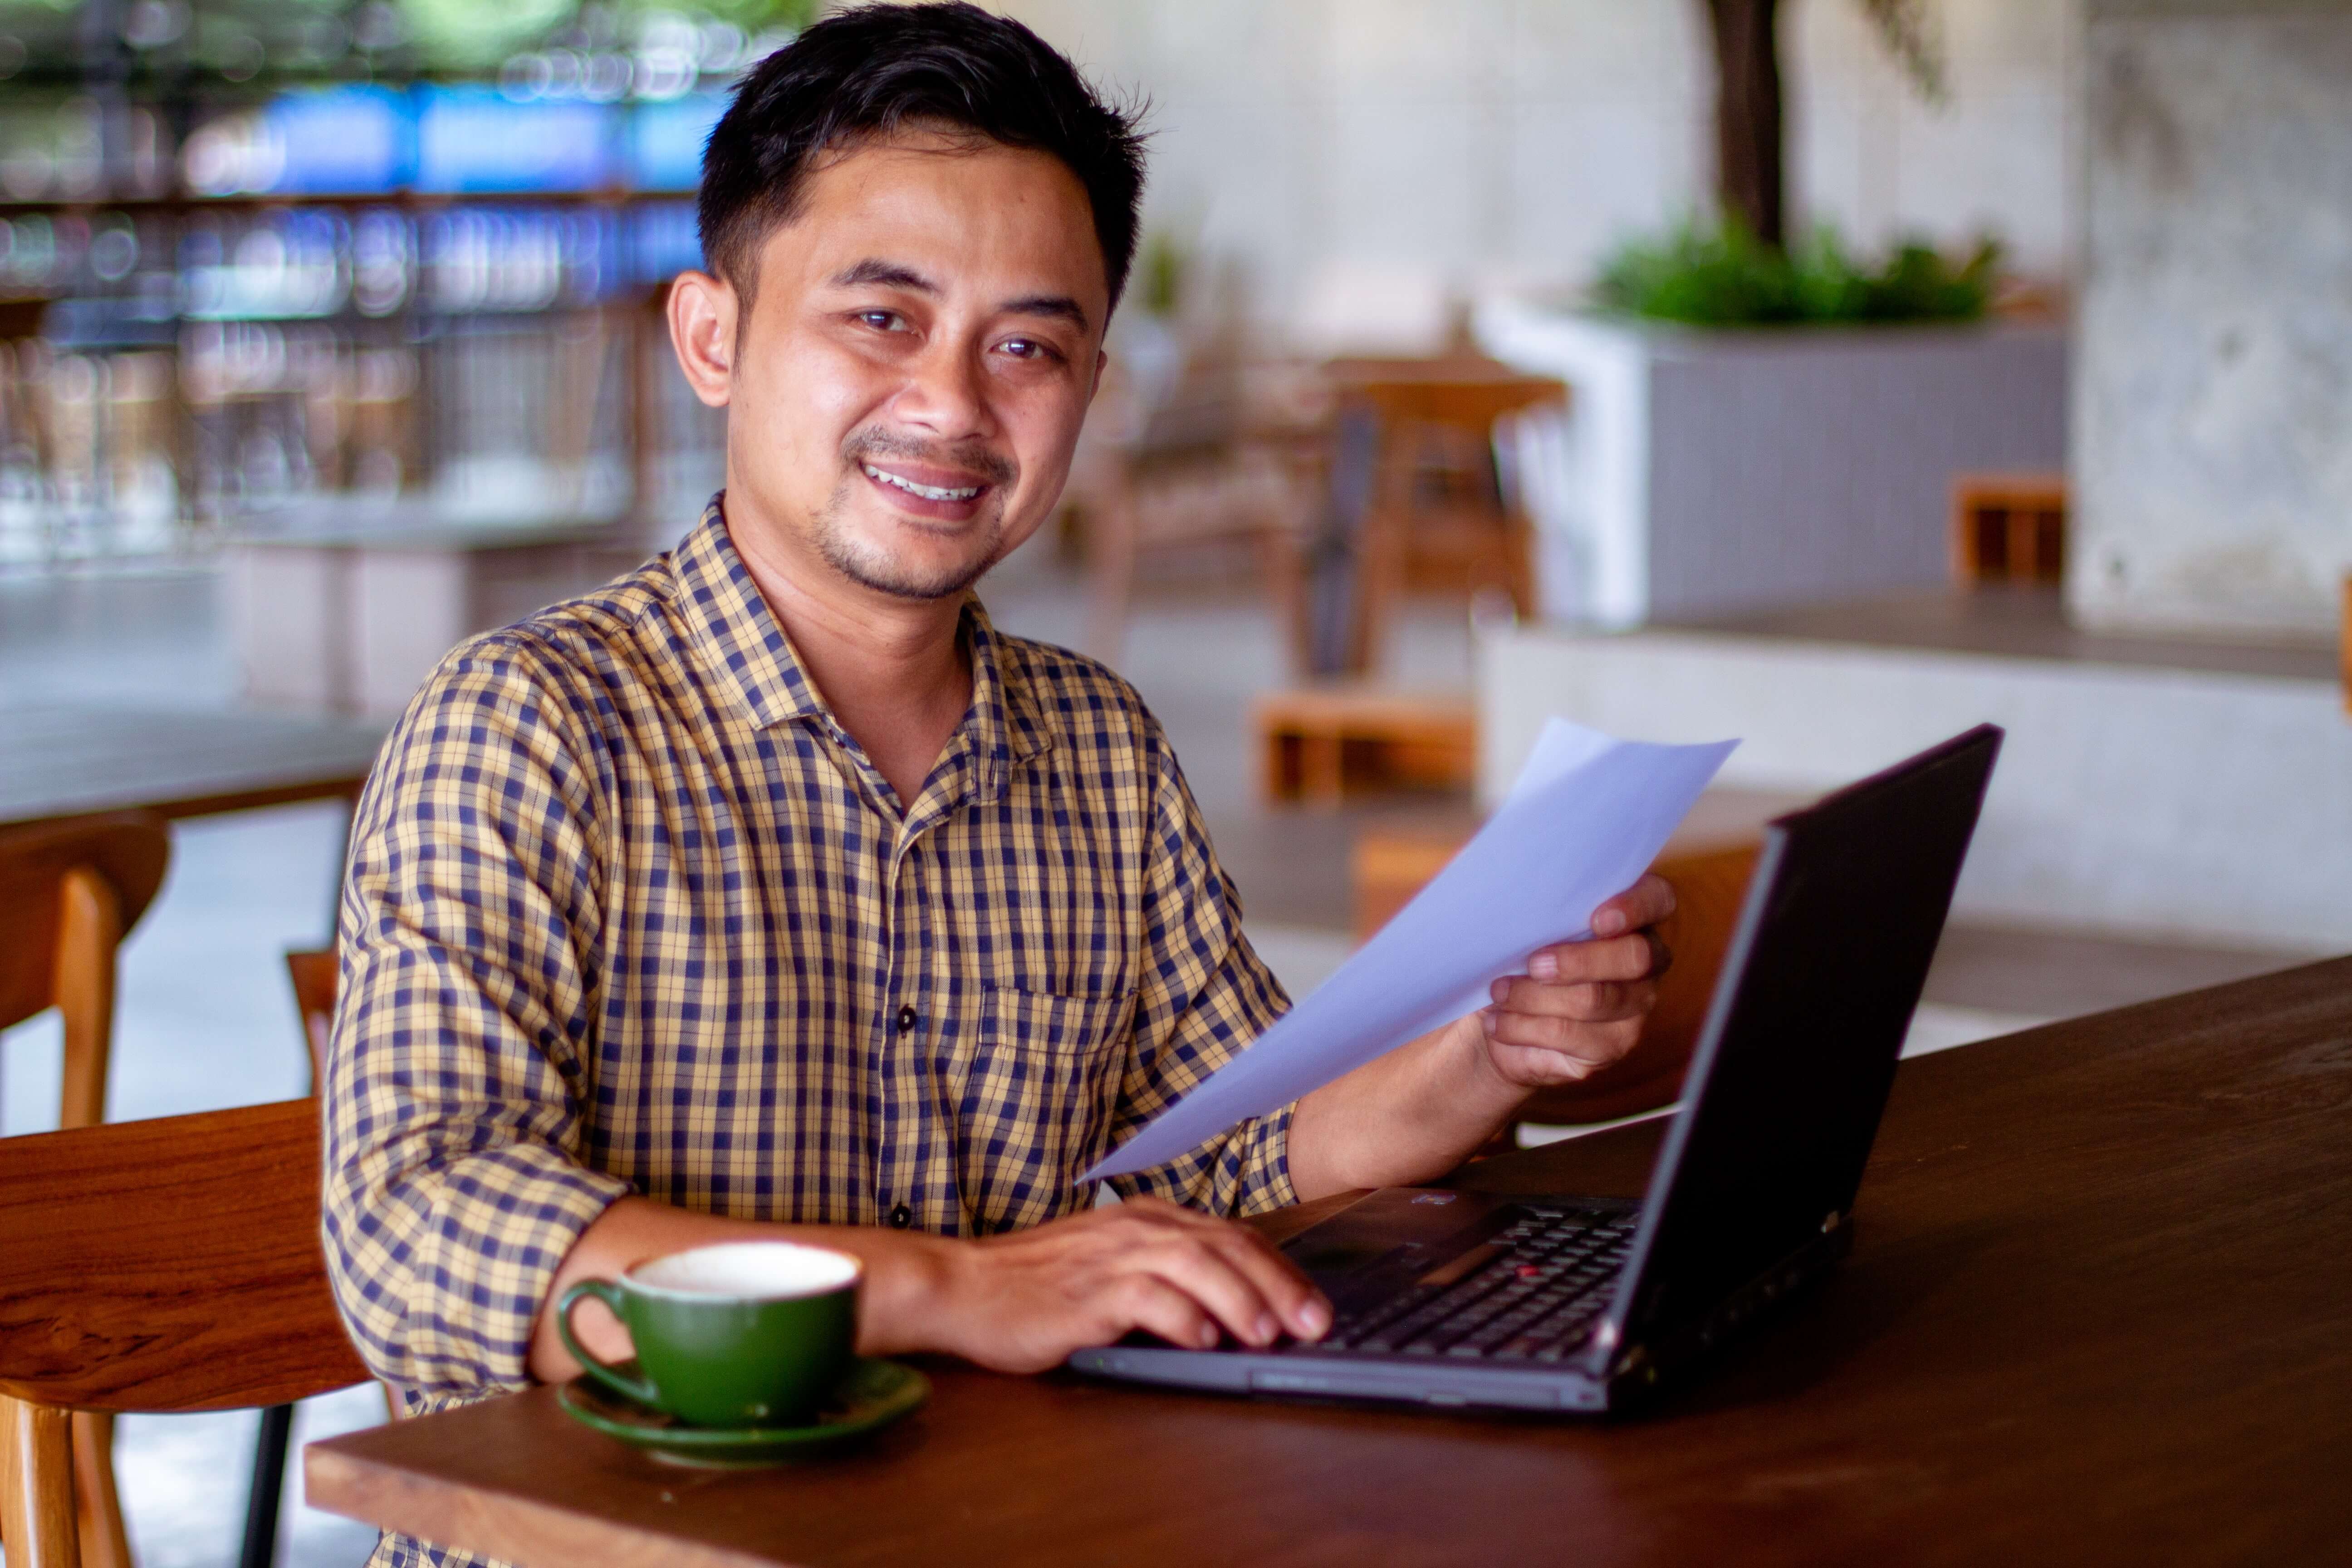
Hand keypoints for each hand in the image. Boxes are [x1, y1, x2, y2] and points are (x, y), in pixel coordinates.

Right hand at [927, 1195, 1330, 1372]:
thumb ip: (1166, 1278)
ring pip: (1193, 1263)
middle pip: (1224, 1245)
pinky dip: (1181, 1317)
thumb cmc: (1038, 1287)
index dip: (1280, 1270)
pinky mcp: (1083, 1292)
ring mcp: (1108, 1258)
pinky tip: (1203, 1340)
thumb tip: (1236, 1311)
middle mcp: (1134, 1230)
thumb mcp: (1111, 1269)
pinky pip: (1144, 1296)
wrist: (964, 1288)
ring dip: (1238, 1298)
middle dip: (1277, 1283)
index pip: (1231, 1236)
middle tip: (1314, 1323)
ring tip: (1268, 1333)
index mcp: (1146, 1220)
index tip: (1316, 1306)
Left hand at [1475, 873, 1674, 1089]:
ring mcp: (1634, 1007)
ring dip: (1535, 996)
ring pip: (1594, 999)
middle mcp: (1646, 960)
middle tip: (1532, 963)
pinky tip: (1497, 1021)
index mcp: (1632, 915)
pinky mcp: (1611, 1046)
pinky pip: (1570, 1036)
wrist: (1499, 1015)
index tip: (1597, 918)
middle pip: (1634, 957)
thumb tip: (1488, 875)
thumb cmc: (1515, 952)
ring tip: (1499, 991)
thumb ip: (1523, 897)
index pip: (1657, 899)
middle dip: (1577, 960)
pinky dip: (1524, 1027)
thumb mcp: (1517, 920)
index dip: (1636, 906)